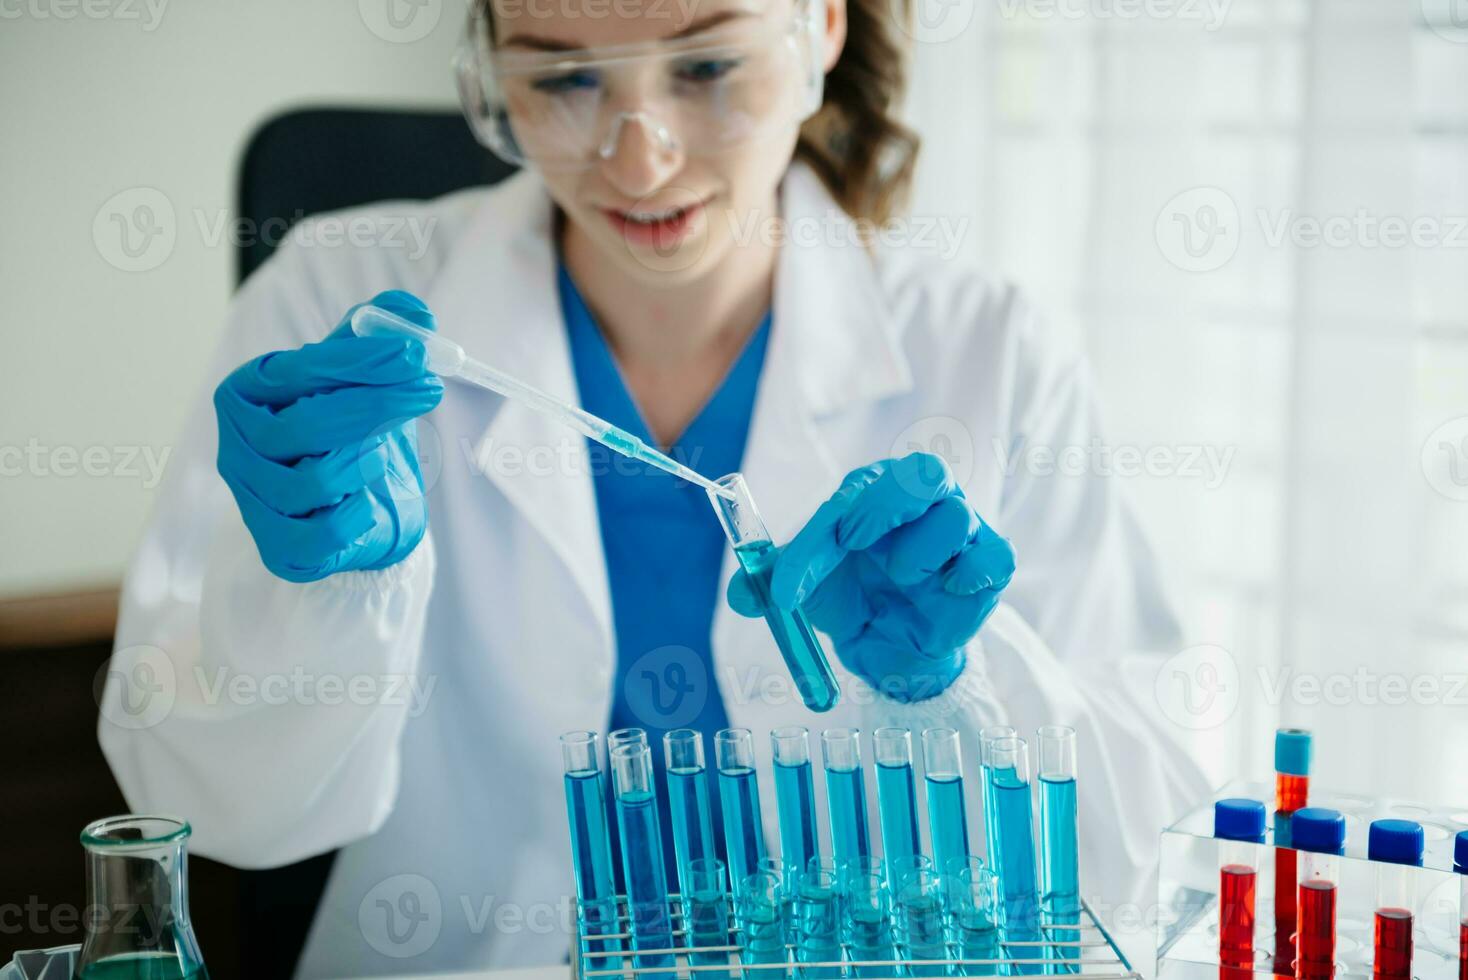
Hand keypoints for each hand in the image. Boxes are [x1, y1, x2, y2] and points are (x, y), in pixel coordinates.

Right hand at [214, 290, 443, 582]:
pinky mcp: (280, 549)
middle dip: (379, 404)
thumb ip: (381, 335)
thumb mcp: (364, 376)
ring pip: (316, 480)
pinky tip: (368, 500)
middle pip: (308, 425)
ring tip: (383, 453)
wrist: (361, 509)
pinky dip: (358, 514)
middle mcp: (237, 446)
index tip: (416, 353)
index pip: (298, 371)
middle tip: (429, 389)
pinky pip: (325, 532)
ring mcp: (253, 501)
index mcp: (247, 393)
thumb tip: (413, 312)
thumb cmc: (352, 433)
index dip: (361, 361)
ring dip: (365, 461)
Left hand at [726, 453, 1014, 700]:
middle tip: (853, 542)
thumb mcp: (804, 590)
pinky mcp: (989, 565)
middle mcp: (922, 500)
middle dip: (885, 506)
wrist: (889, 641)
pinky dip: (969, 574)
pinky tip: (946, 590)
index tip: (787, 588)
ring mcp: (962, 530)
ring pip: (956, 516)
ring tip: (901, 578)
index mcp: (874, 492)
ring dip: (920, 553)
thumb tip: (743, 594)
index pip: (852, 498)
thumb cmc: (849, 595)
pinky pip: (993, 559)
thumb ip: (770, 586)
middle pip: (925, 474)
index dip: (816, 542)